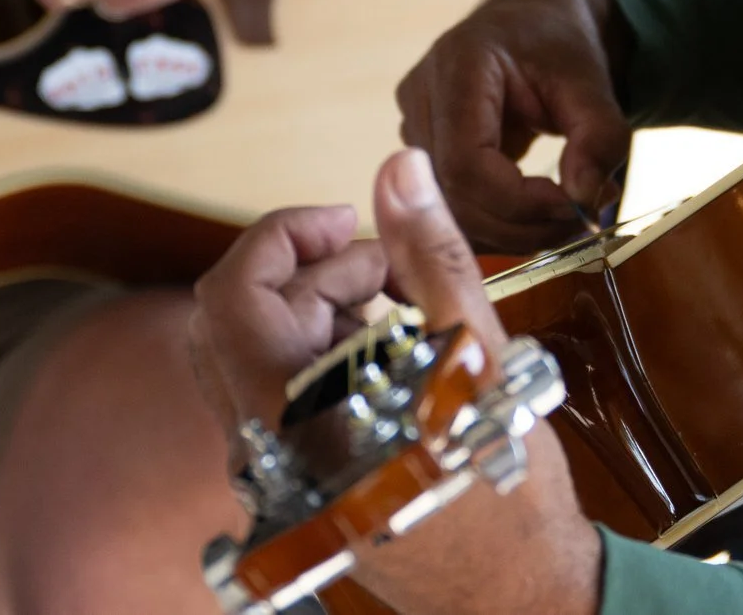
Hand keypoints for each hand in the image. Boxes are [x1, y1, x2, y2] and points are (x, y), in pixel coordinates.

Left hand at [186, 152, 601, 614]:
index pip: (231, 291)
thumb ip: (428, 254)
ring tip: (409, 311)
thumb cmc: (494, 488)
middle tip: (394, 271)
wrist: (511, 590)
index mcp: (289, 411)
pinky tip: (398, 355)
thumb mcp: (472, 355)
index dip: (283, 235)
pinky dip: (330, 354)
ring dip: (327, 312)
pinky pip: (284, 393)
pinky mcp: (298, 477)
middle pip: (245, 315)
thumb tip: (400, 169)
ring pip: (264, 353)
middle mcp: (264, 443)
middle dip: (317, 272)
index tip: (348, 221)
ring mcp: (276, 464)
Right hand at [396, 0, 633, 254]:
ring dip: (509, 231)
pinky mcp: (419, 147)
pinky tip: (534, 216)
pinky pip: (448, 204)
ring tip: (563, 216)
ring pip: (447, 209)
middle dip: (520, 225)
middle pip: (451, 195)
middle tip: (580, 222)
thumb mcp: (593, 82)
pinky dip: (494, 224)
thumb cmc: (560, 43)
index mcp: (458, 65)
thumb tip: (587, 200)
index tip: (574, 208)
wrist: (535, 21)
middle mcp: (421, 95)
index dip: (519, 203)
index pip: (466, 163)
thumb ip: (599, 138)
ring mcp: (413, 122)